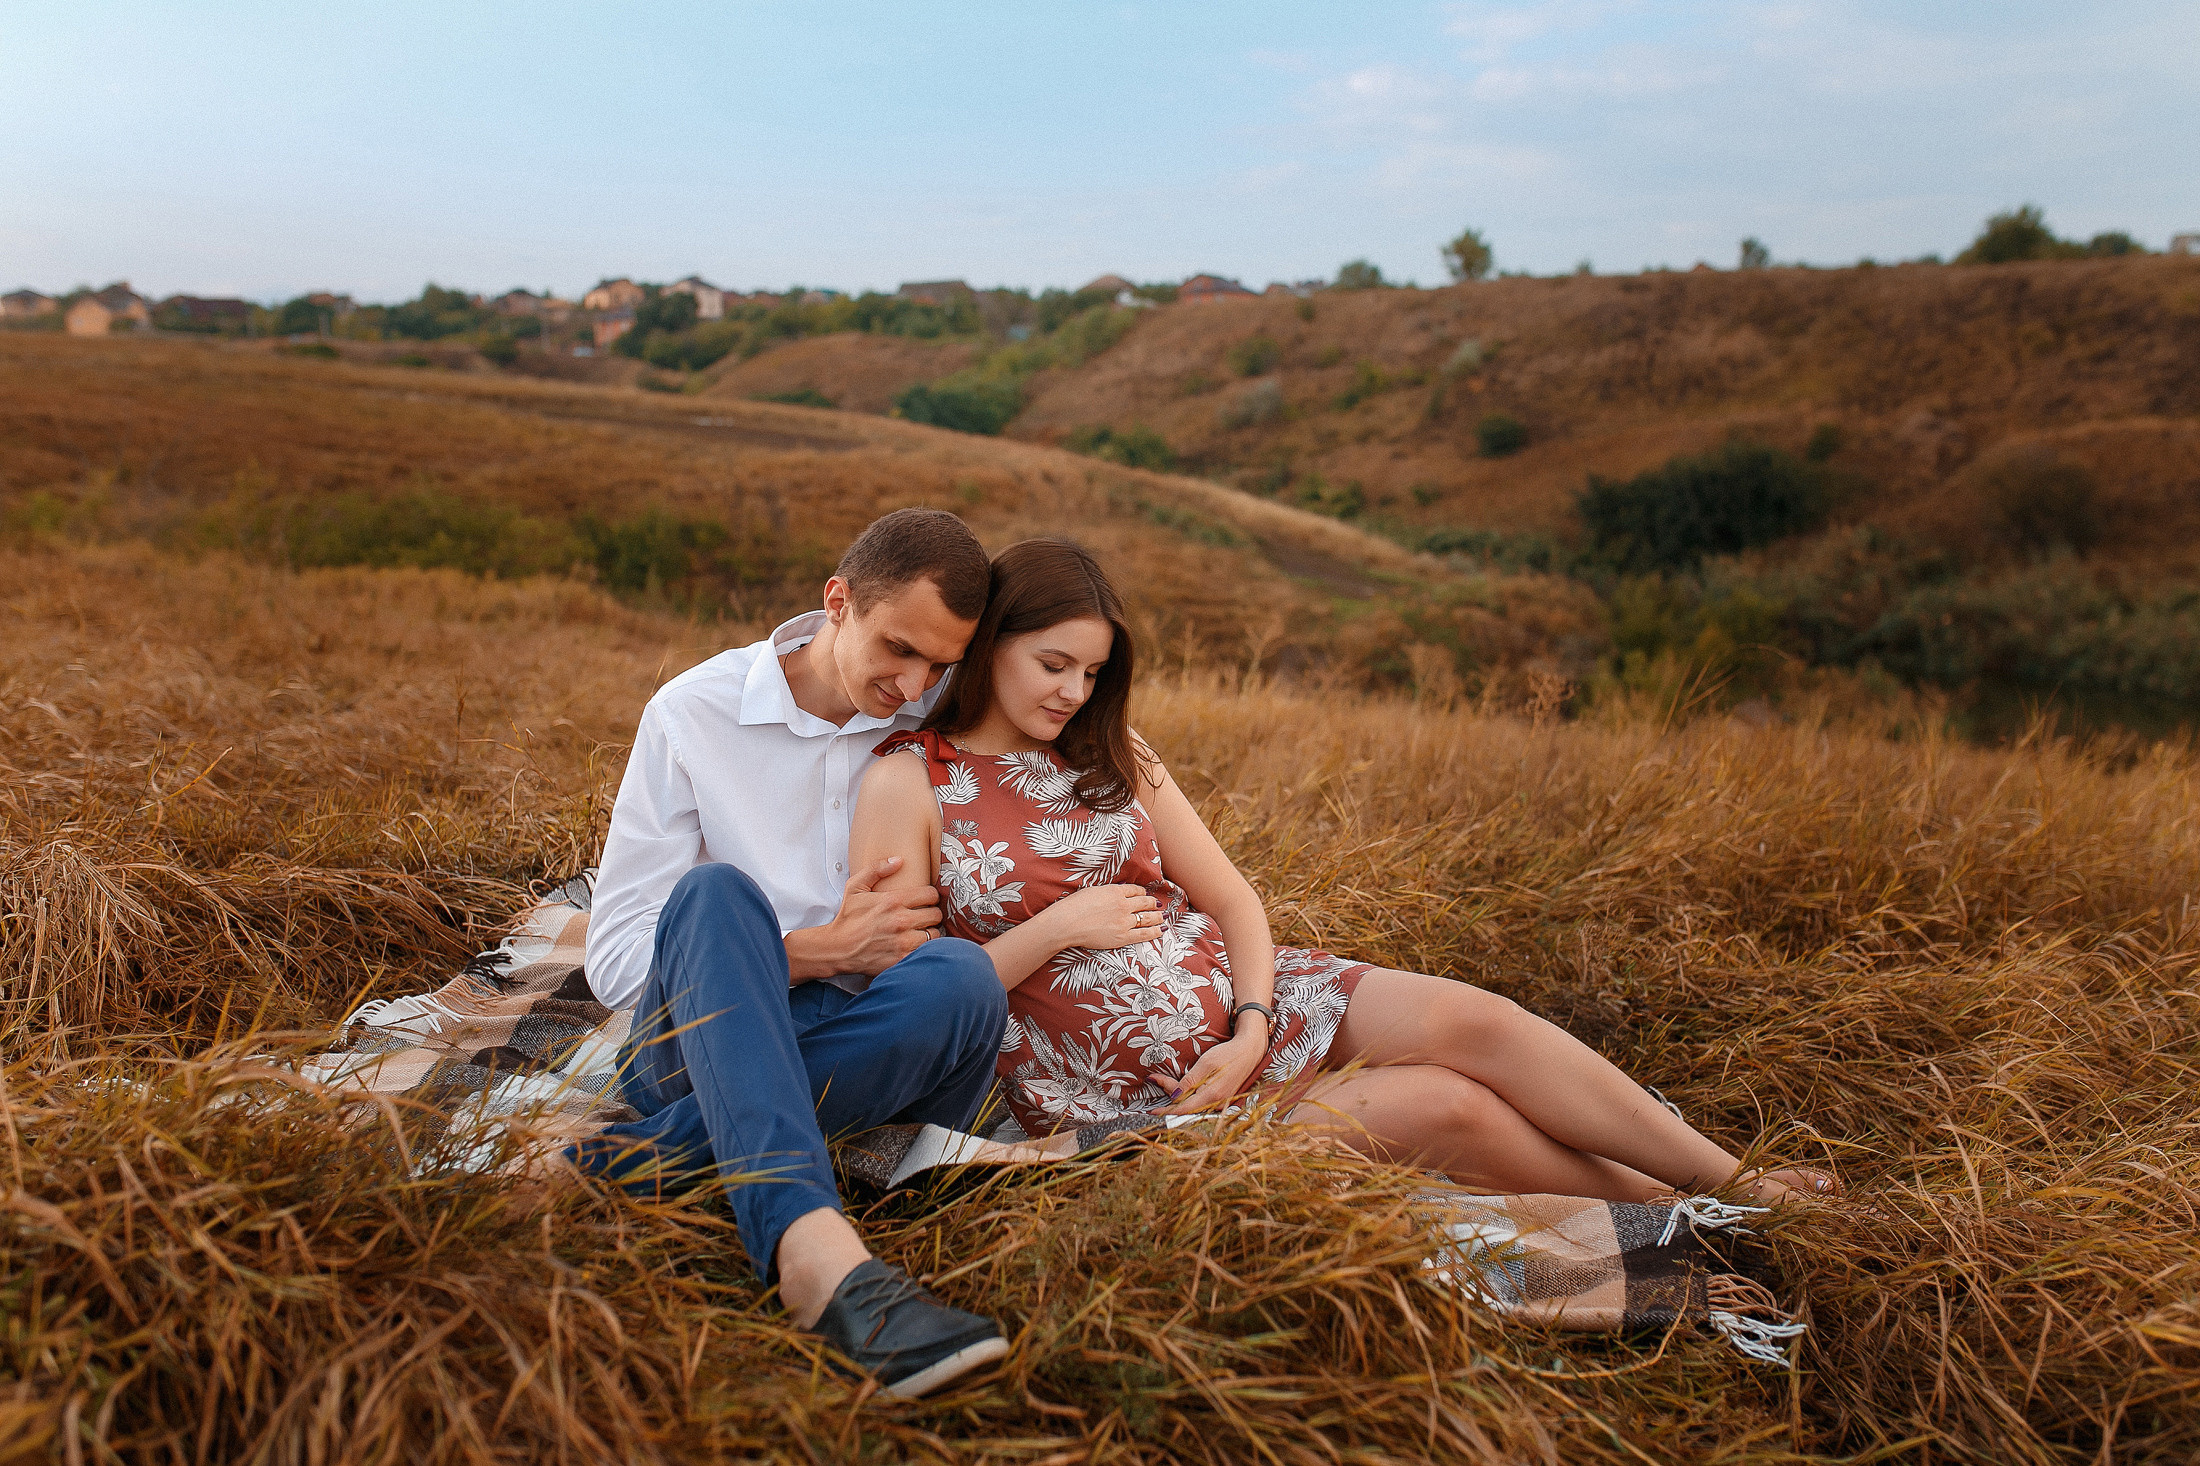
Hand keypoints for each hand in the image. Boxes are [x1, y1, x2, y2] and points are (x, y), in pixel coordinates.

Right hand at [787, 857, 941, 979]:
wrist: (838, 949)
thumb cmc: (848, 918)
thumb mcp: (855, 887)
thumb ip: (876, 869)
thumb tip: (898, 860)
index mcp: (892, 901)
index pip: (931, 894)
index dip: (930, 896)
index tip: (924, 900)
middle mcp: (901, 920)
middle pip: (936, 914)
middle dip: (931, 913)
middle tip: (923, 916)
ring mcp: (903, 942)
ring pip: (934, 934)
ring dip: (929, 932)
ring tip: (920, 930)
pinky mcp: (902, 958)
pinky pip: (927, 951)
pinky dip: (924, 948)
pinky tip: (915, 945)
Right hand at [1042, 884, 1165, 950]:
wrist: (1066, 923)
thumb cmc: (1073, 906)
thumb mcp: (1092, 891)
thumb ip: (1107, 891)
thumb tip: (1117, 891)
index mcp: (1115, 891)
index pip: (1135, 890)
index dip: (1142, 892)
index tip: (1145, 894)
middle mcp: (1123, 905)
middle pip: (1145, 902)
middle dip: (1154, 903)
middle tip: (1159, 905)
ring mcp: (1124, 921)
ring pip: (1148, 917)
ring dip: (1158, 916)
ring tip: (1163, 916)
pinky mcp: (1122, 937)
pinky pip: (1144, 934)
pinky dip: (1155, 931)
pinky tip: (1161, 930)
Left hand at [1157, 1030, 1267, 1115]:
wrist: (1249, 1051)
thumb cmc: (1227, 1054)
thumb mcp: (1206, 1063)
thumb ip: (1190, 1081)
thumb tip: (1174, 1096)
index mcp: (1211, 1095)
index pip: (1184, 1109)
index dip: (1166, 1111)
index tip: (1151, 1110)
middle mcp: (1216, 1103)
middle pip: (1187, 1107)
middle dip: (1169, 1097)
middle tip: (1155, 1079)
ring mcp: (1220, 1103)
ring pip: (1193, 1106)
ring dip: (1178, 1098)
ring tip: (1164, 1084)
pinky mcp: (1221, 1099)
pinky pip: (1201, 1103)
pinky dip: (1188, 1097)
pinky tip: (1182, 1090)